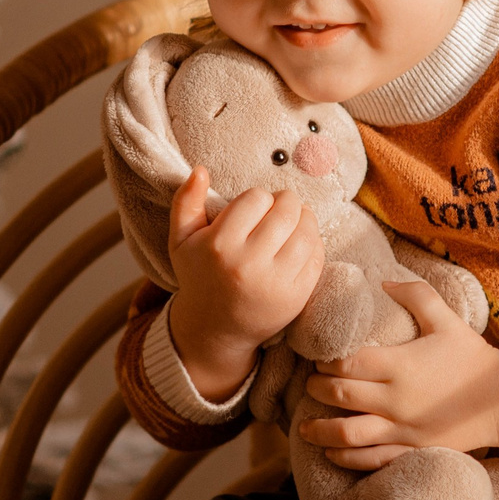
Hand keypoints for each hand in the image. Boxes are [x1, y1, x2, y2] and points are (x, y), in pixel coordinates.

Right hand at [166, 167, 323, 401]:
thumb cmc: (199, 277)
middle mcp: (249, 263)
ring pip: (307, 232)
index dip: (258, 198)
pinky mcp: (297, 296)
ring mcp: (276, 281)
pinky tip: (300, 242)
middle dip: (286, 202)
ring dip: (305, 218)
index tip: (253, 209)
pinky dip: (313, 243)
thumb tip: (200, 170)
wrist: (215, 329)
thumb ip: (185, 202)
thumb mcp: (181, 240)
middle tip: (280, 207)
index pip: (257, 198)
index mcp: (220, 245)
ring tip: (294, 220)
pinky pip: (317, 256)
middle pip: (286, 211)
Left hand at [298, 280, 498, 469]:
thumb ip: (416, 295)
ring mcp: (402, 430)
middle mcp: (396, 400)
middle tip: (310, 384)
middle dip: (316, 389)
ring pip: (347, 434)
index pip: (346, 363)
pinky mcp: (411, 450)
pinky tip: (331, 452)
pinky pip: (370, 459)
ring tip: (304, 427)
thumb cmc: (473, 357)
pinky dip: (346, 458)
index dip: (325, 361)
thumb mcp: (447, 319)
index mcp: (401, 365)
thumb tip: (382, 283)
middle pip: (339, 395)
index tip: (319, 358)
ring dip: (319, 431)